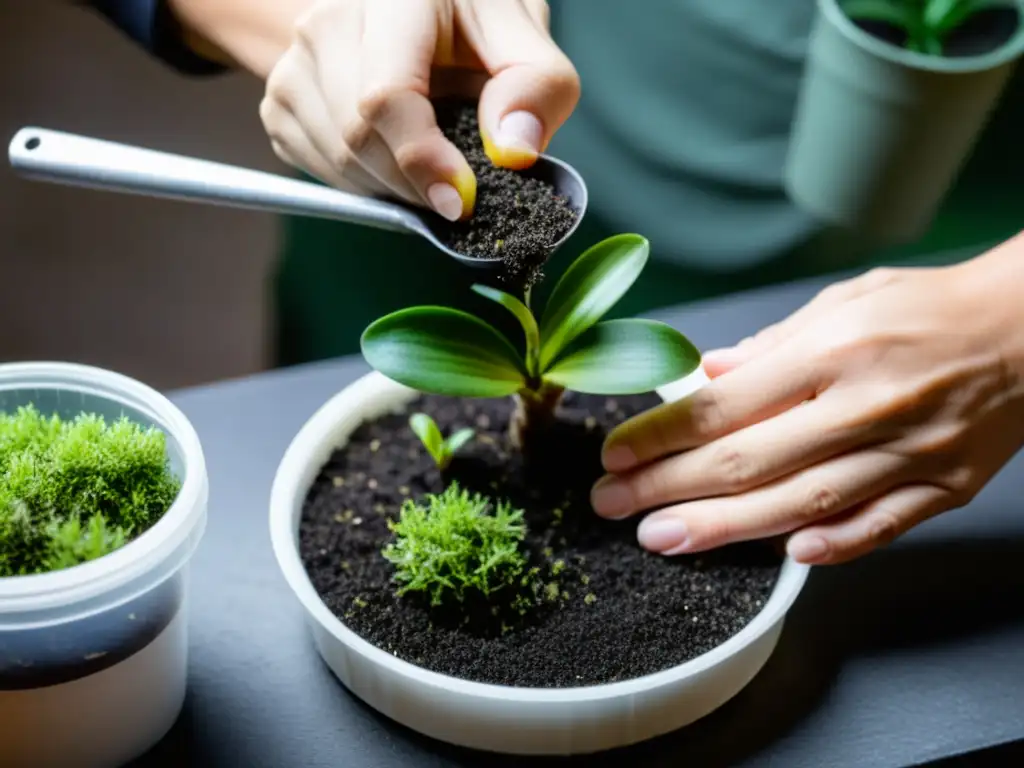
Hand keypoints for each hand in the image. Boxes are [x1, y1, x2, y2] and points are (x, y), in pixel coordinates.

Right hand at [258, 0, 578, 220]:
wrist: (413, 20)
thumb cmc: (474, 31)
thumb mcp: (524, 41)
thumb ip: (537, 88)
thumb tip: (514, 151)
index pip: (386, 94)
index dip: (420, 158)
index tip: (459, 202)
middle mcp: (327, 20)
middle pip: (356, 136)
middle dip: (413, 185)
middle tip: (456, 194)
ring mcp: (294, 60)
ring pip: (336, 160)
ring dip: (392, 190)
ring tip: (431, 170)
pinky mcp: (281, 98)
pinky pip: (319, 169)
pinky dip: (365, 187)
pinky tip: (395, 164)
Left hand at [591, 243, 1023, 564]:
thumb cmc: (925, 309)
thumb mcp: (842, 303)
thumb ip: (770, 347)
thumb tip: (705, 376)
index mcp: (833, 350)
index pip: (725, 405)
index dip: (661, 435)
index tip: (617, 454)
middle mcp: (866, 404)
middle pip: (748, 461)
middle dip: (669, 488)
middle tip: (613, 504)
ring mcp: (908, 452)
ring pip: (801, 503)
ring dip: (724, 528)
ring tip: (662, 539)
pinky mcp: (943, 487)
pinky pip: (879, 527)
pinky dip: (830, 546)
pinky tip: (779, 557)